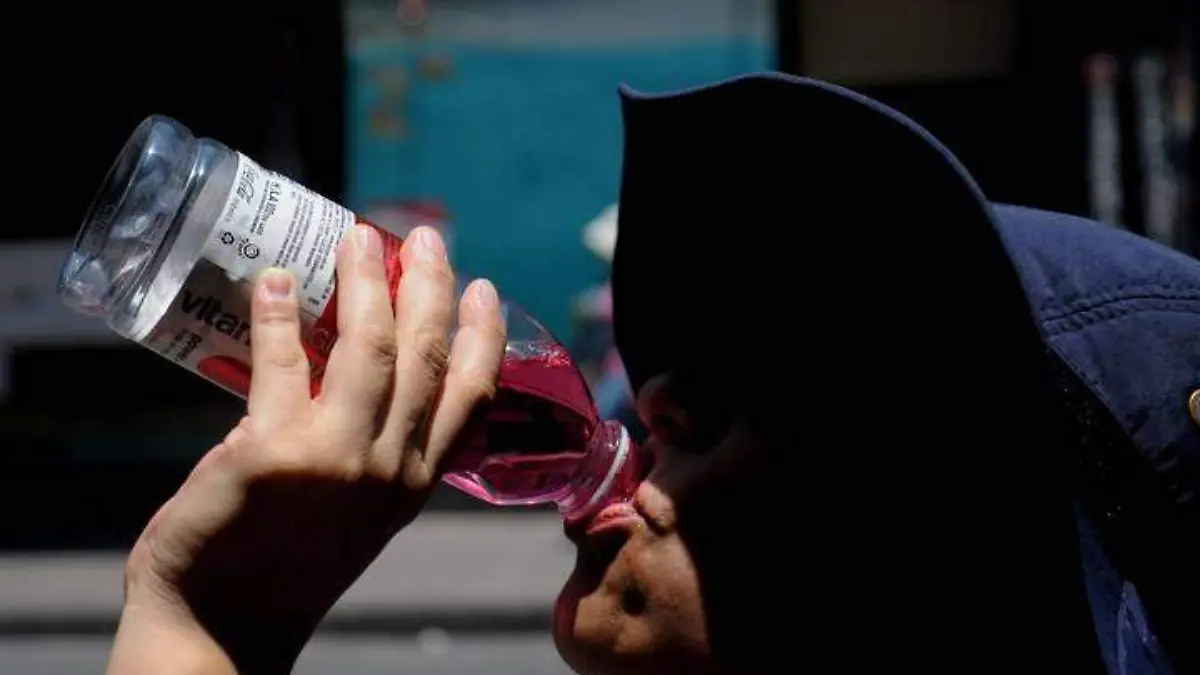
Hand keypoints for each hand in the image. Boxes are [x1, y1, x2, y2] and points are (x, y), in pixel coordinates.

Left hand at [107, 226, 505, 673]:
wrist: (223, 629)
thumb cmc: (288, 566)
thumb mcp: (359, 515)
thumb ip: (371, 453)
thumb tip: (349, 370)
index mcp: (414, 483)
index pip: (472, 396)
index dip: (483, 335)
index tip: (484, 289)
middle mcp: (389, 469)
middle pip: (425, 357)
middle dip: (430, 287)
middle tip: (424, 238)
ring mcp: (335, 458)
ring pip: (369, 347)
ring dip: (365, 282)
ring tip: (356, 238)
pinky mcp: (272, 452)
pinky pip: (280, 362)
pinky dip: (275, 315)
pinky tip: (272, 281)